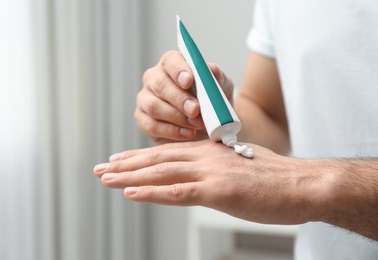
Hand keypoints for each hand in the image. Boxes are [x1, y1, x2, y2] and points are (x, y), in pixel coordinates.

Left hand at [94, 140, 323, 224]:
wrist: (302, 183)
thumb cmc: (274, 178)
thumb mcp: (239, 166)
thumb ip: (216, 168)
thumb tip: (202, 176)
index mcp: (210, 151)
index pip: (167, 152)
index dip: (140, 157)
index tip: (120, 162)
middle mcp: (206, 156)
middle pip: (158, 159)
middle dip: (127, 165)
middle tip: (102, 169)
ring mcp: (211, 172)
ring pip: (162, 173)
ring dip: (131, 177)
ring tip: (107, 179)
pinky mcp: (218, 190)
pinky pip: (178, 191)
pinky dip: (152, 192)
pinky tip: (131, 192)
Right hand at [135, 50, 233, 143]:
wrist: (208, 127)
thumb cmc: (211, 102)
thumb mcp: (220, 88)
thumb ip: (216, 78)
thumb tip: (211, 71)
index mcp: (172, 65)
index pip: (170, 61)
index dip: (179, 70)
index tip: (189, 81)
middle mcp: (154, 79)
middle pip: (160, 84)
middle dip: (179, 98)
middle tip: (196, 110)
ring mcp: (145, 99)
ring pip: (154, 106)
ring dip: (177, 117)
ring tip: (196, 125)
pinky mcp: (143, 120)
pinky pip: (151, 125)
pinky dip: (171, 131)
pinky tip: (187, 133)